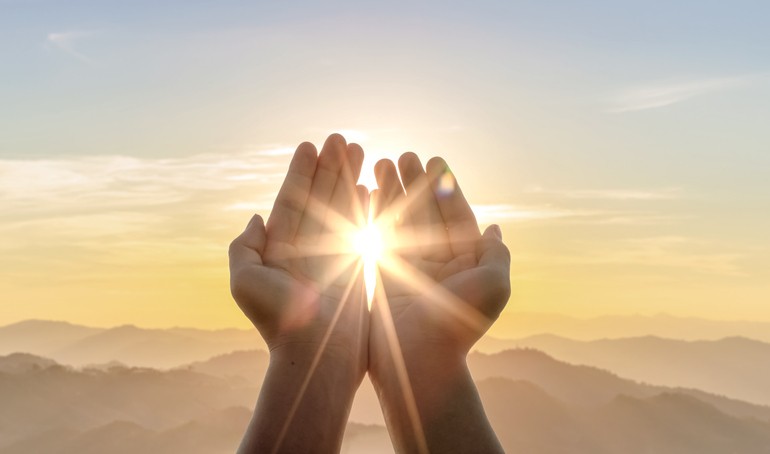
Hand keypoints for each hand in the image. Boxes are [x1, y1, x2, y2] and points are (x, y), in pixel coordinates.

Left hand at [229, 134, 368, 452]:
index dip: (300, 172)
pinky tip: (369, 187)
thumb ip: (244, 247)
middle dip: (328, 168)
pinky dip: (363, 207)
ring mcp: (331, 257)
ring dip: (348, 178)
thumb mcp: (245, 282)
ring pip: (341, 208)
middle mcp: (305, 250)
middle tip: (340, 138)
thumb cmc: (279, 322)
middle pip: (318, 197)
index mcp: (279, 250)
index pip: (291, 201)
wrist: (317, 355)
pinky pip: (359, 229)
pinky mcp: (354, 268)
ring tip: (358, 150)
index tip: (311, 145)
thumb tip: (256, 217)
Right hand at [369, 152, 509, 452]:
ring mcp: (409, 268)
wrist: (418, 361)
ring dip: (392, 192)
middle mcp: (437, 262)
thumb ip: (496, 254)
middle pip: (425, 212)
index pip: (455, 215)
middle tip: (403, 156)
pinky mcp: (383, 275)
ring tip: (380, 162)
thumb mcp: (493, 285)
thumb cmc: (458, 324)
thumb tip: (494, 229)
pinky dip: (374, 214)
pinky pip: (379, 237)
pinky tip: (367, 191)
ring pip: (400, 220)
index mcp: (464, 261)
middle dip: (414, 183)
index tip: (433, 159)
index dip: (444, 187)